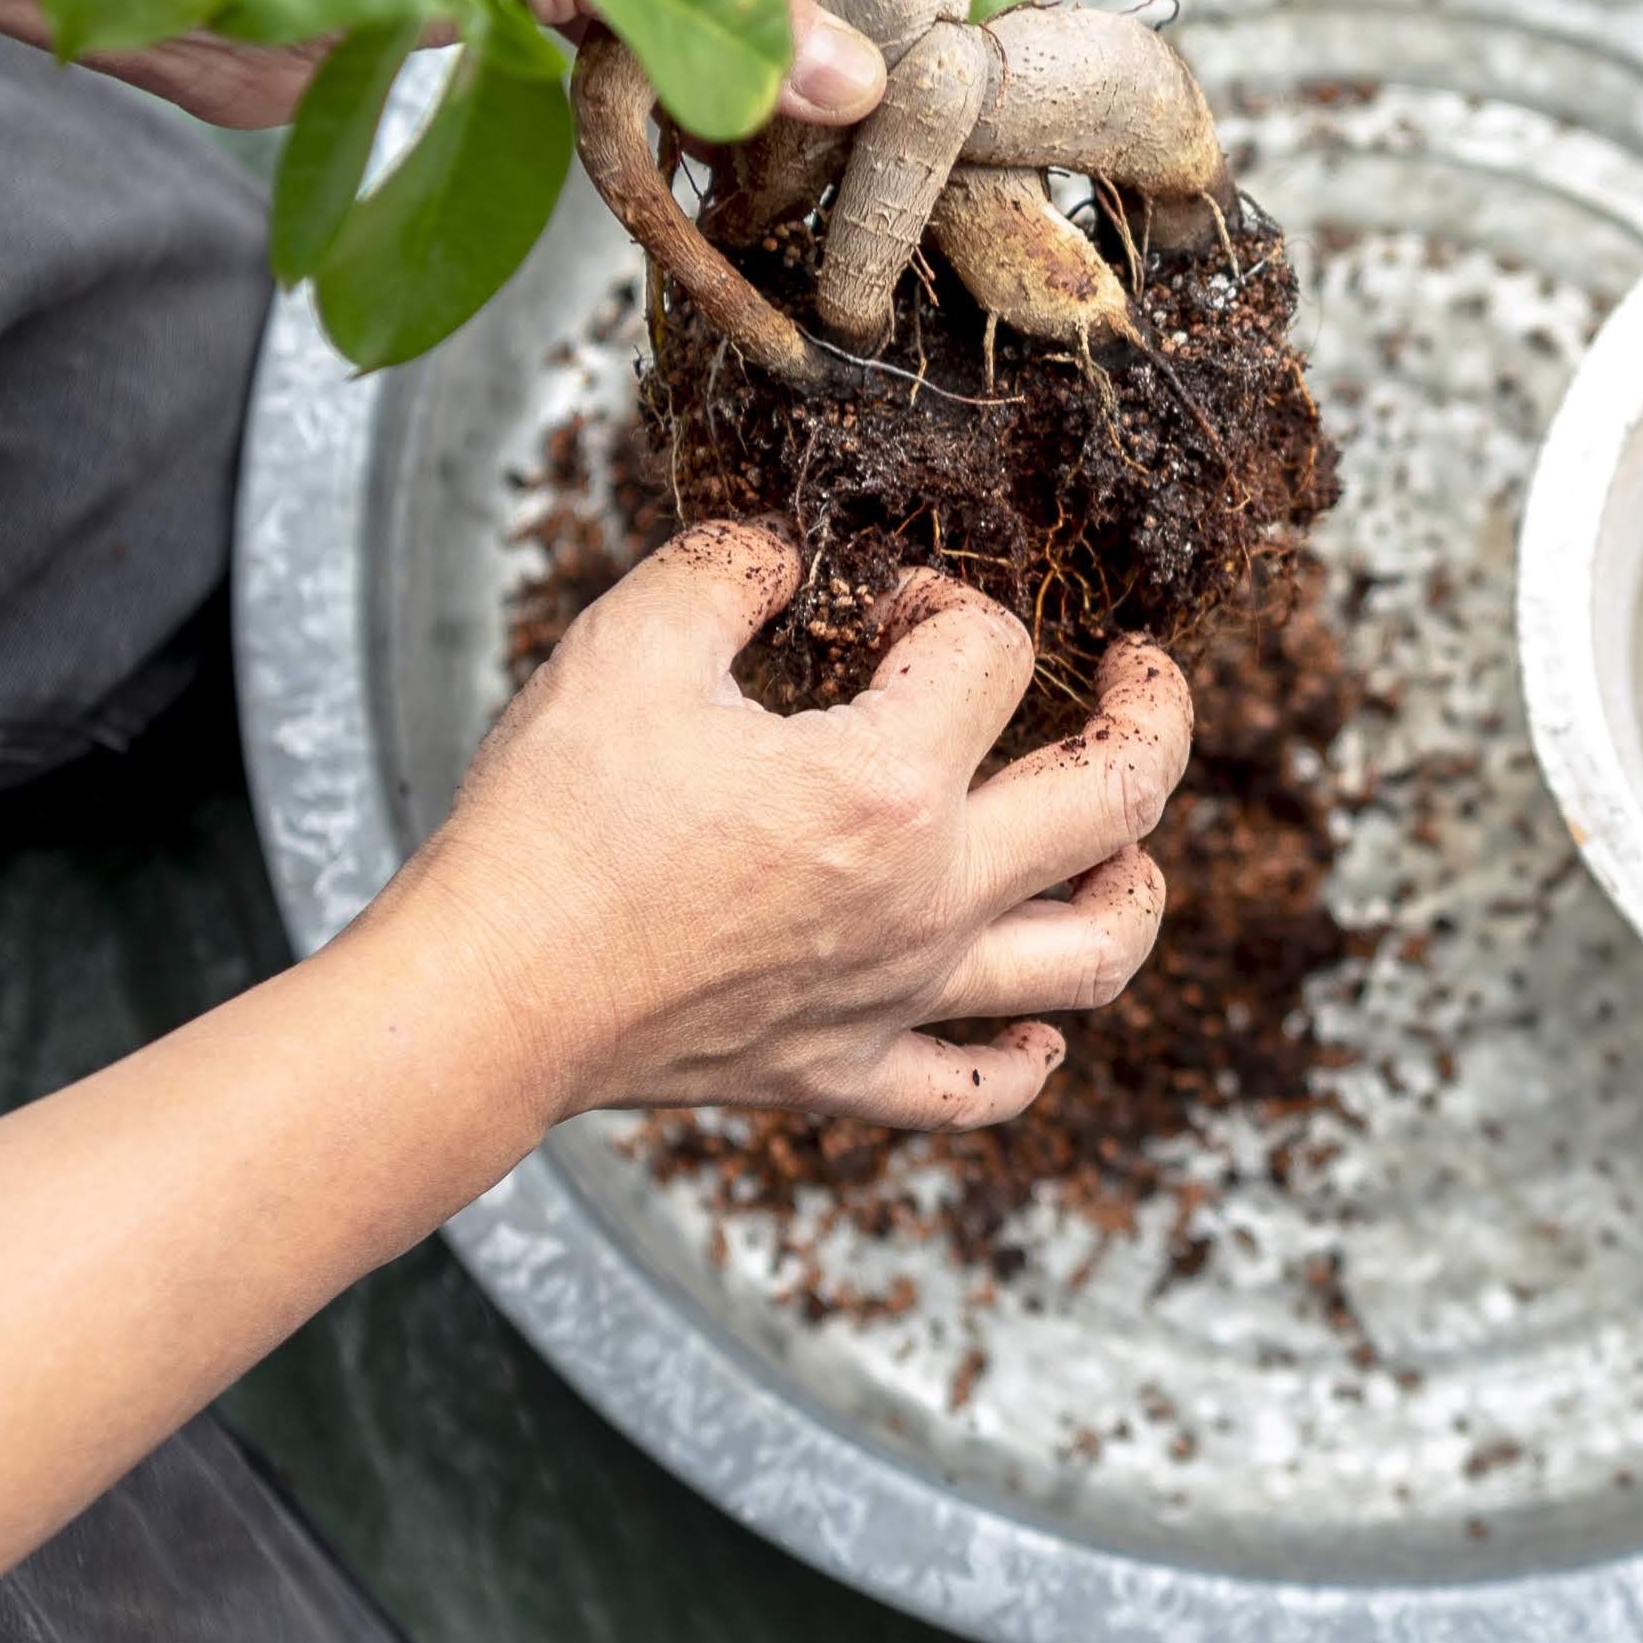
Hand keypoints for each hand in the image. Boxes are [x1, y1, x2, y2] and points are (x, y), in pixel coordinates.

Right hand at [387, 522, 1191, 1129]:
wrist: (487, 998)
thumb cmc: (553, 825)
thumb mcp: (631, 645)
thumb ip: (730, 568)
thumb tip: (784, 554)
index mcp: (888, 783)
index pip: (994, 654)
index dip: (949, 601)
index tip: (882, 607)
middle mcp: (927, 897)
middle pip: (1115, 800)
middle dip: (1155, 715)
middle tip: (1143, 671)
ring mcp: (900, 994)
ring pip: (1090, 961)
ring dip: (1136, 892)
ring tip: (1132, 849)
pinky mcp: (847, 1070)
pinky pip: (978, 1087)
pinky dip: (1029, 1058)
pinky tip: (1040, 1028)